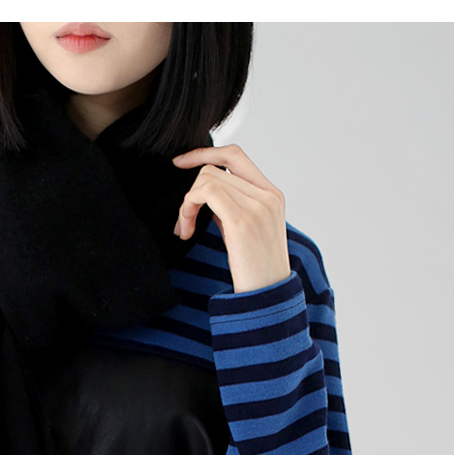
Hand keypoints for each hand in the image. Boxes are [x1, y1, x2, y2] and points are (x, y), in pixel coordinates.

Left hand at [173, 142, 290, 294]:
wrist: (267, 301)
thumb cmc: (255, 274)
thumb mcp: (246, 233)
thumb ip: (231, 207)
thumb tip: (205, 192)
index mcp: (272, 194)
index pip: (234, 154)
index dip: (205, 153)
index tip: (181, 162)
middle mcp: (267, 195)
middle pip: (216, 167)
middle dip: (191, 190)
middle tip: (182, 221)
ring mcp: (257, 206)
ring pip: (207, 178)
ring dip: (187, 203)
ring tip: (184, 229)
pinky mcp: (242, 220)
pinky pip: (205, 192)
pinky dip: (188, 207)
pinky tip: (185, 230)